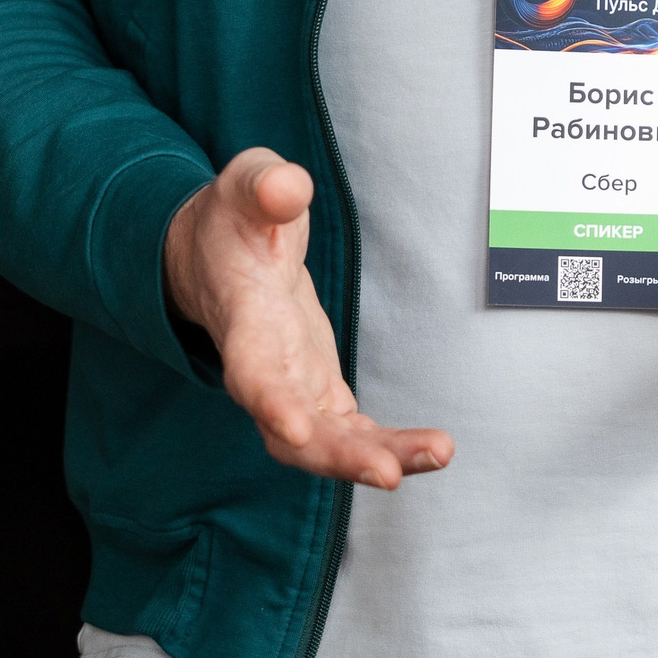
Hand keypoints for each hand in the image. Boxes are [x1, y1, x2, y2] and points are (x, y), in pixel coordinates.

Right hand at [165, 149, 454, 486]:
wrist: (218, 257)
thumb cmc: (235, 220)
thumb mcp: (245, 184)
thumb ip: (265, 186)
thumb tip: (290, 188)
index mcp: (244, 321)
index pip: (251, 371)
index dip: (271, 401)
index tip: (297, 428)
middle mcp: (265, 368)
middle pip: (293, 432)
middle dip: (338, 455)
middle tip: (389, 474)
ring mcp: (292, 387)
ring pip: (328, 443)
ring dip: (377, 458)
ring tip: (438, 454)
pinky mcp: (319, 391)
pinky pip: (353, 433)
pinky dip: (389, 448)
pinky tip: (433, 452)